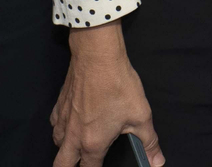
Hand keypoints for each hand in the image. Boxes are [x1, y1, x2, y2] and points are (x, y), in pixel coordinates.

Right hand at [52, 23, 164, 166]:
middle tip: (81, 163)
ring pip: (56, 144)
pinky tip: (70, 123)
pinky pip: (54, 124)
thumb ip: (149, 143)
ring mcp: (64, 119)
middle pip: (62, 165)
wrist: (97, 55)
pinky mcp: (60, 104)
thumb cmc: (118, 85)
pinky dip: (60, 129)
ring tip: (77, 146)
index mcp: (93, 143)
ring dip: (65, 149)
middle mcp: (73, 136)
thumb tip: (157, 162)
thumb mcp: (141, 115)